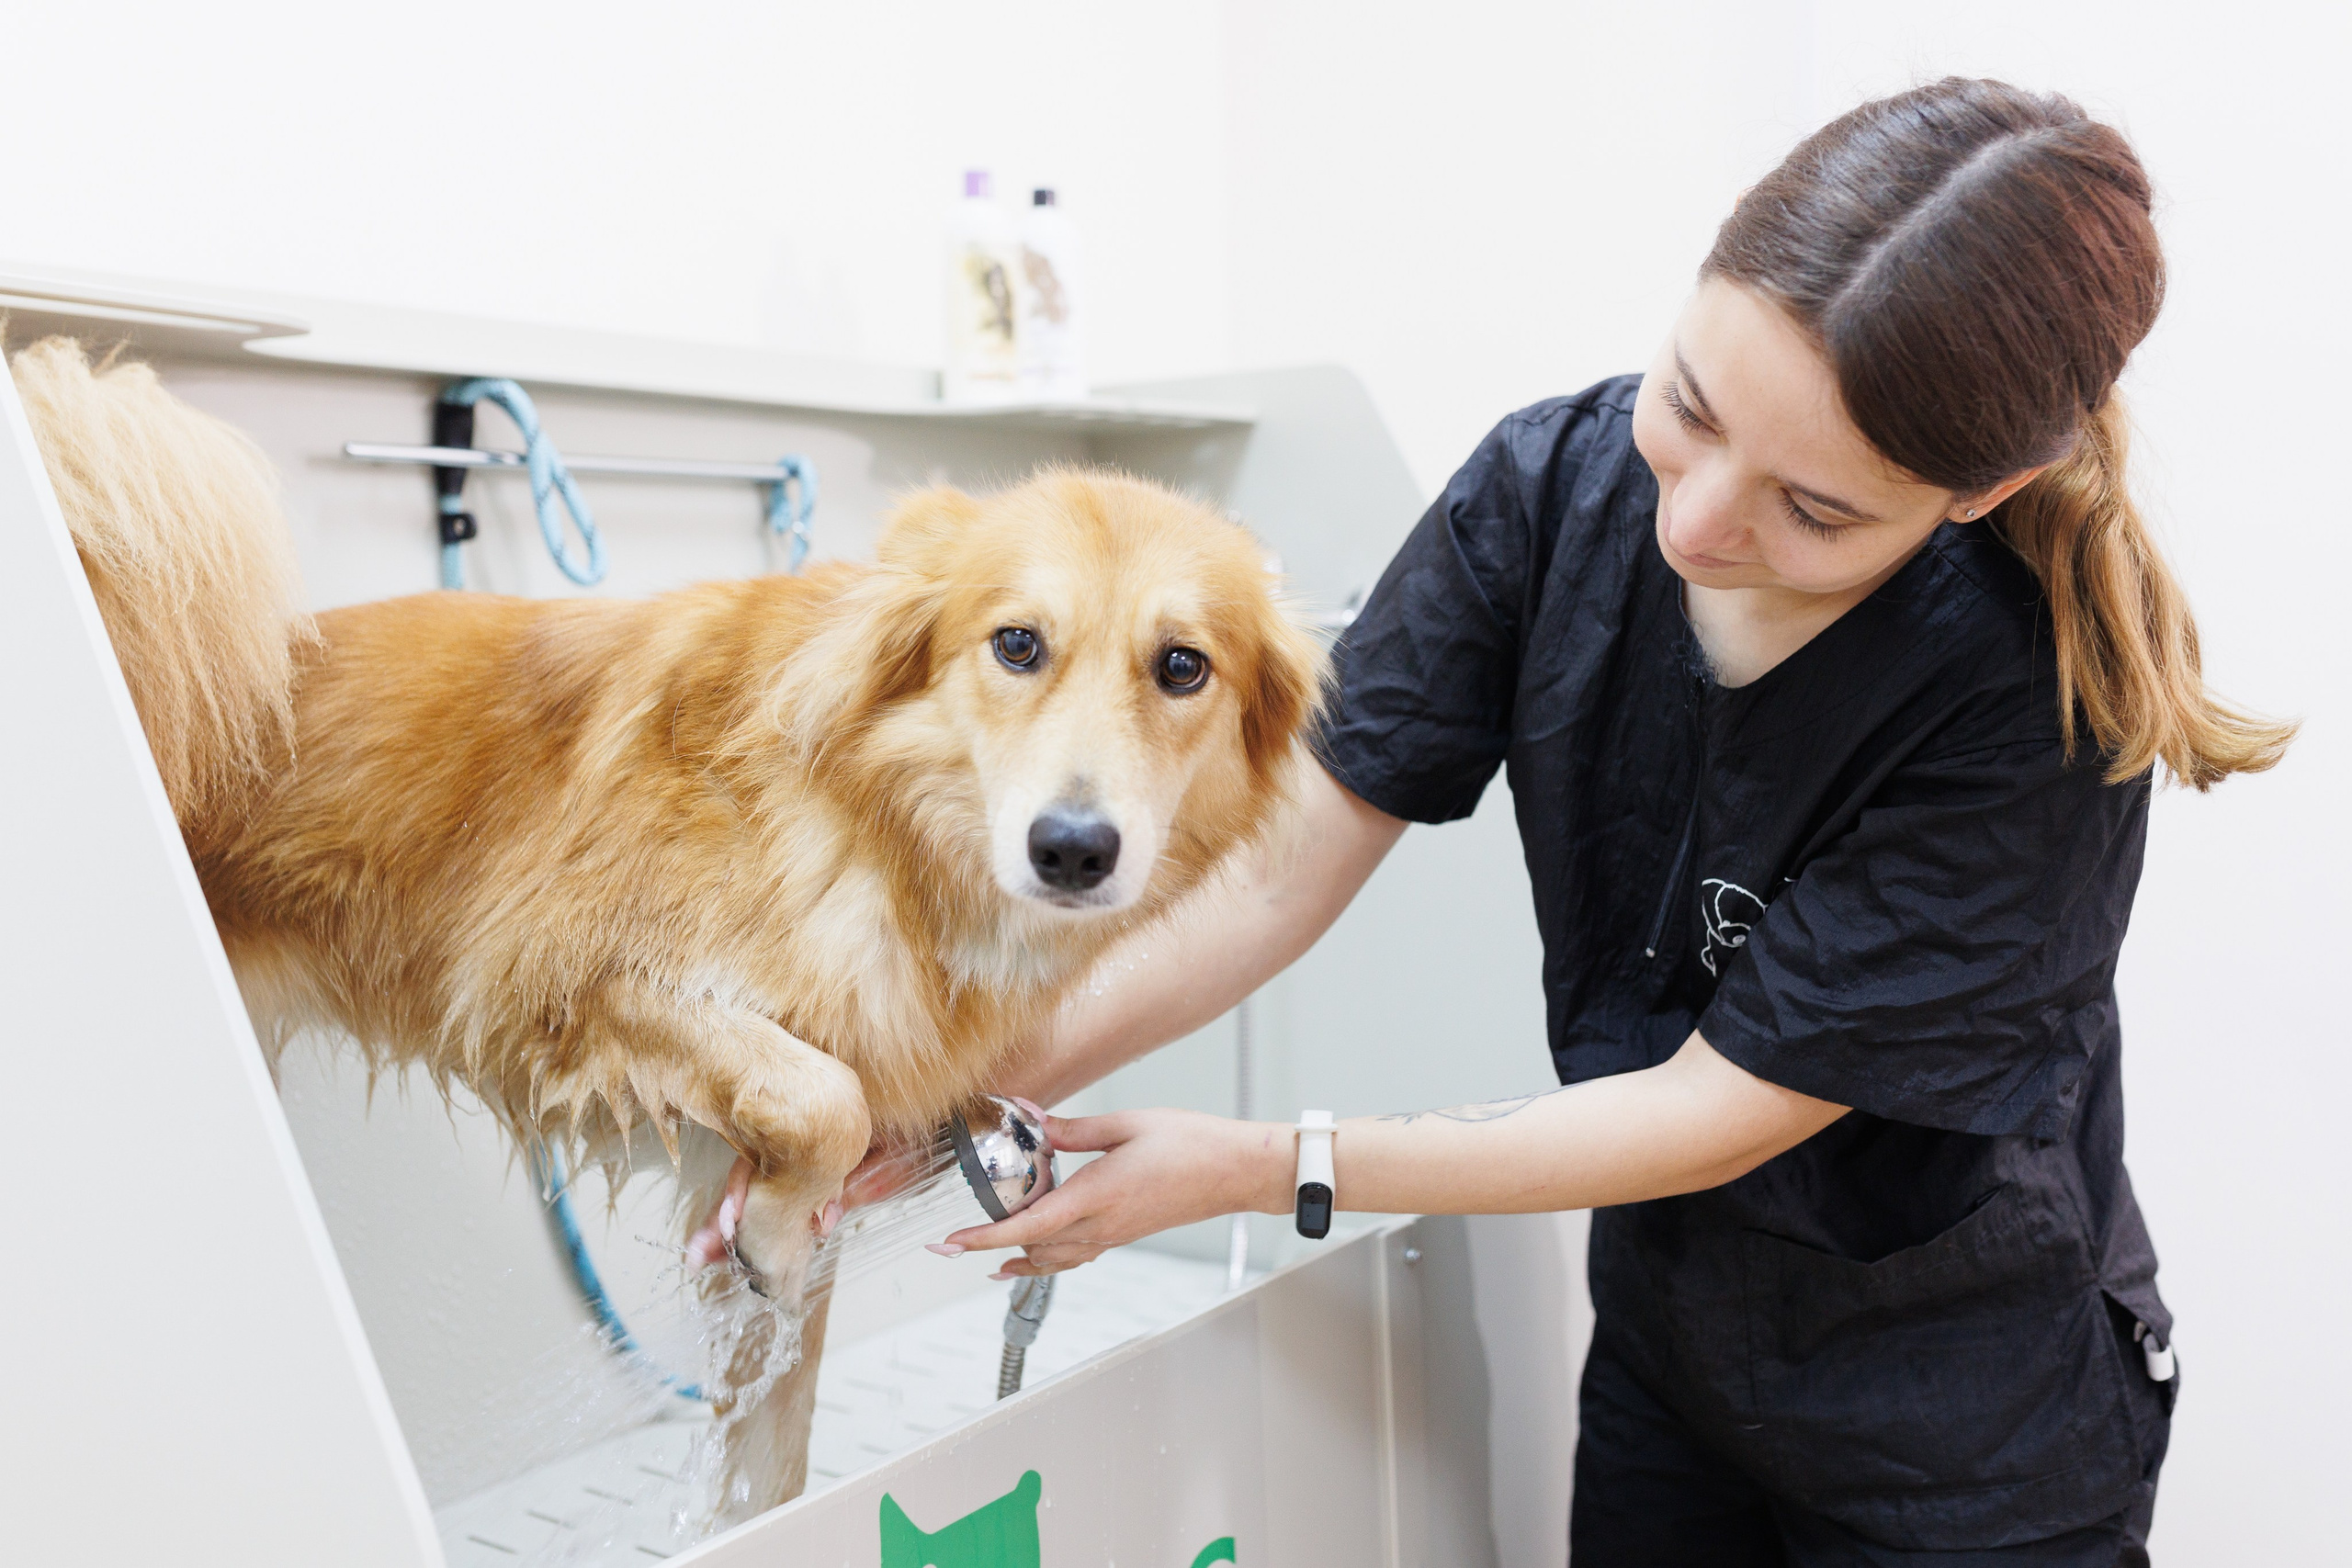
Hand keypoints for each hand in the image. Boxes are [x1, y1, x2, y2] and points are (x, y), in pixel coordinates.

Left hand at [934, 1108, 1291, 1278]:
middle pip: (1031, 1248)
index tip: (949, 1242)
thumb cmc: (1190, 1144)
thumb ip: (1072, 1127)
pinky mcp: (1124, 1234)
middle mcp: (1101, 1225)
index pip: (1027, 1226)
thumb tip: (1030, 1119)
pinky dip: (1044, 1260)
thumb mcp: (1126, 1123)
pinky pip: (1075, 1257)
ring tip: (981, 1250)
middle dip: (988, 1245)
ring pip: (1052, 1259)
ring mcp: (1113, 1235)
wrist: (1235, 1170)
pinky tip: (1030, 1257)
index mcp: (1097, 1196)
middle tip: (950, 1241)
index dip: (983, 1236)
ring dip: (1015, 1255)